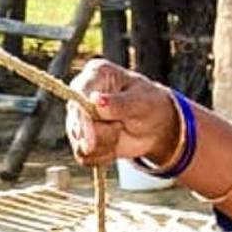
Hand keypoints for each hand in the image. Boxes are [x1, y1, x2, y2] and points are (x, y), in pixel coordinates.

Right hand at [64, 59, 180, 166]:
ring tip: (120, 130)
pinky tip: (114, 143)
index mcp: (95, 74)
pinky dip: (103, 156)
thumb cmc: (149, 105)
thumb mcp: (141, 102)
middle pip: (76, 124)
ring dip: (105, 145)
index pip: (78, 95)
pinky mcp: (80, 137)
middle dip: (100, 136)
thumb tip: (95, 100)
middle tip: (120, 126)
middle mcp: (80, 94)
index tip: (91, 142)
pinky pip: (85, 157)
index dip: (82, 119)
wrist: (155, 126)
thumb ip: (119, 103)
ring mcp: (78, 117)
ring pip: (80, 144)